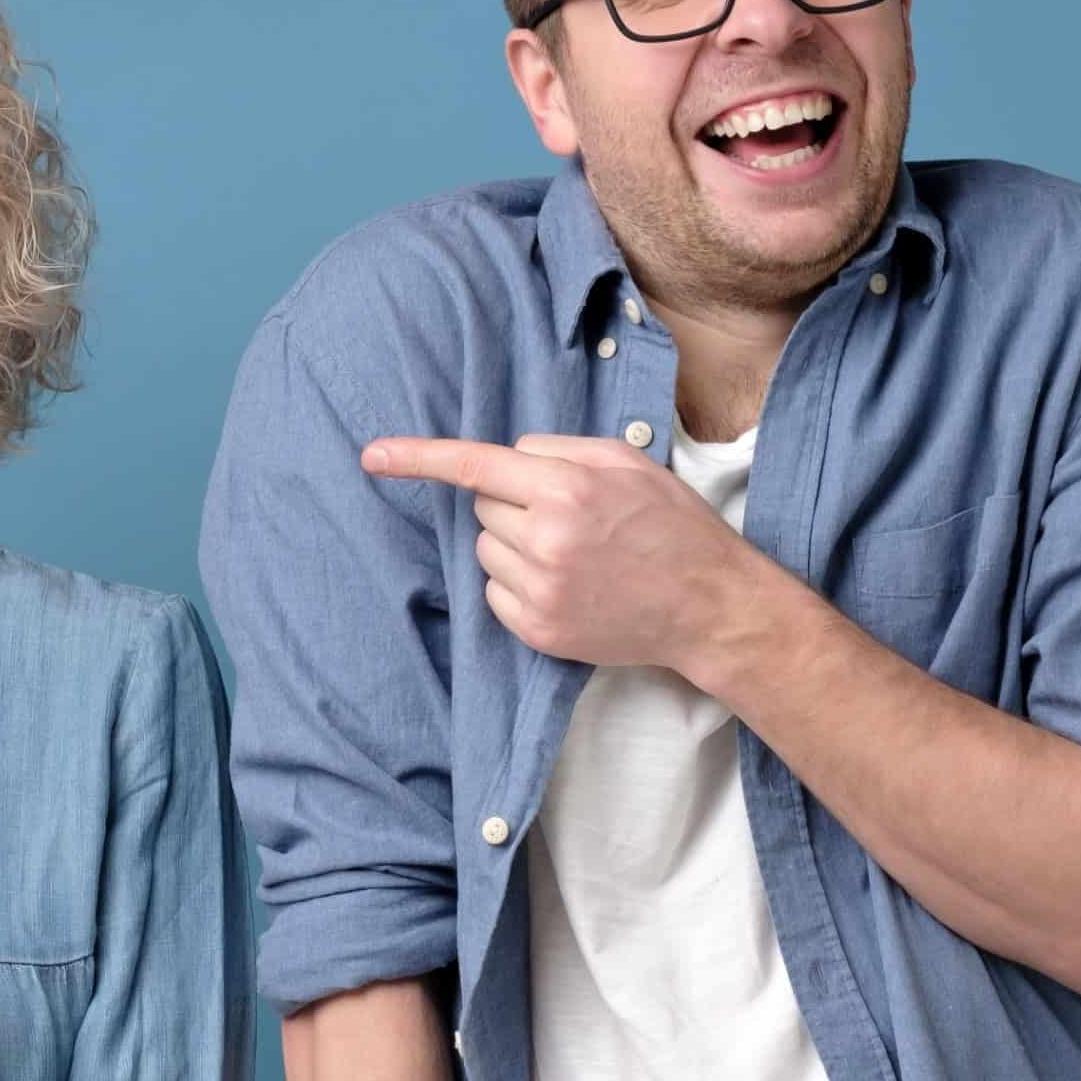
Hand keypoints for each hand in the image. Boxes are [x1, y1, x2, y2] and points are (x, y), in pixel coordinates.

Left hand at [362, 433, 777, 672]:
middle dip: (513, 504)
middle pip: (483, 507)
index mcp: (567, 489)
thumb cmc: (672, 524)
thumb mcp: (625, 462)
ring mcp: (540, 590)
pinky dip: (518, 583)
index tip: (372, 455)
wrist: (708, 605)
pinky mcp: (538, 630)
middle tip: (570, 517)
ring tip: (573, 553)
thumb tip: (505, 459)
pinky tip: (568, 584)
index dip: (418, 458)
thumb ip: (558, 450)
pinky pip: (494, 593)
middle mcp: (546, 539)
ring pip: (486, 550)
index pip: (475, 465)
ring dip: (514, 544)